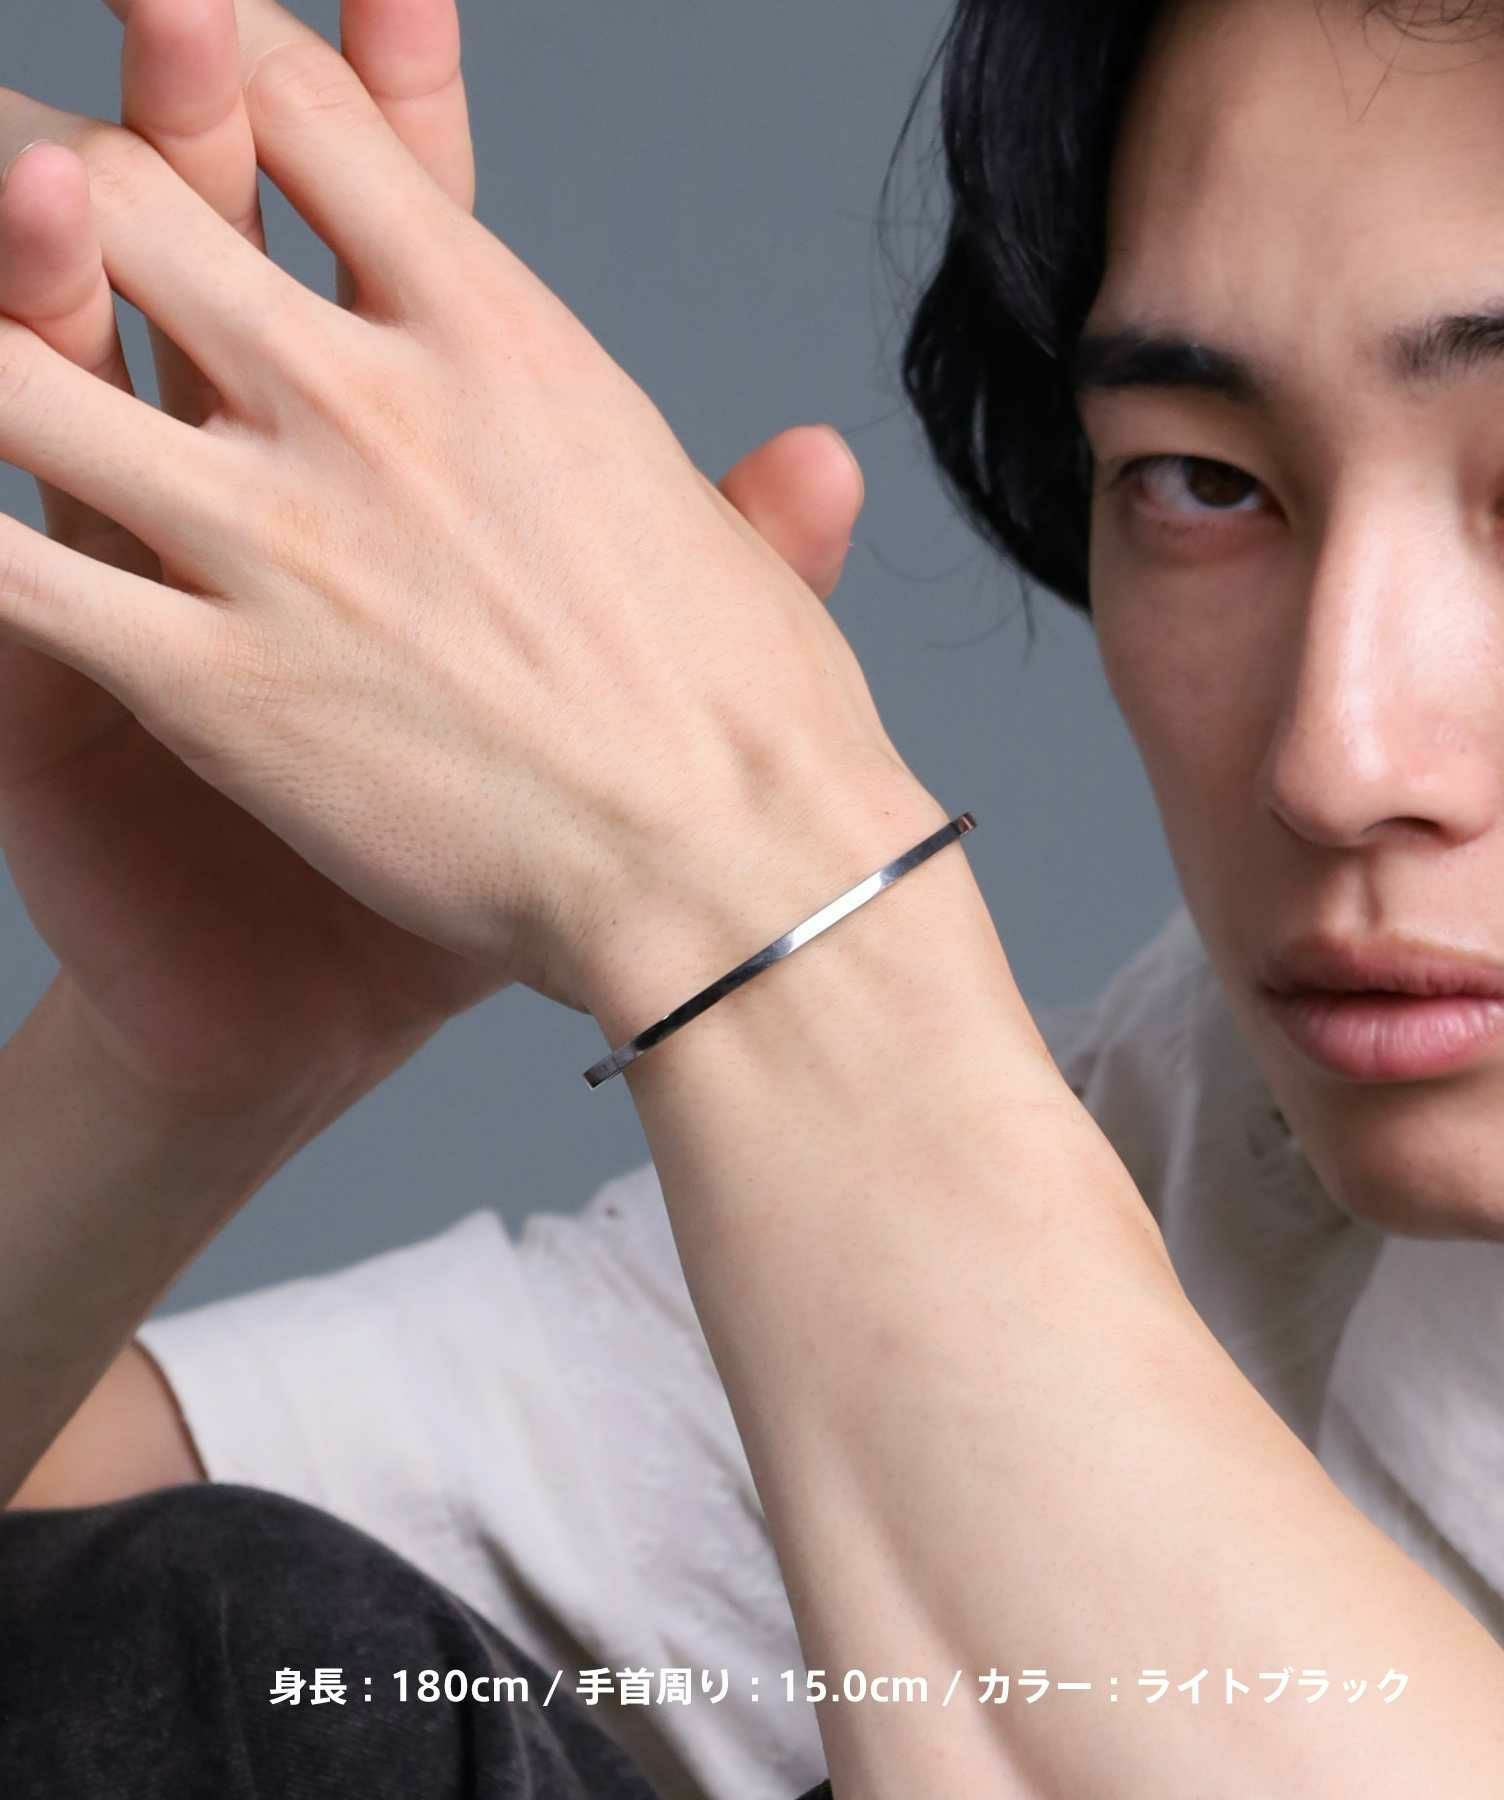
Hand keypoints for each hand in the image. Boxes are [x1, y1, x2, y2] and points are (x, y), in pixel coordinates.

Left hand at [0, 0, 869, 1103]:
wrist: (723, 875)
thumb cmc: (747, 732)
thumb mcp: (750, 572)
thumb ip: (753, 500)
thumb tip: (818, 460)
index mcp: (504, 340)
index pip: (314, 116)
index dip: (223, 63)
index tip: (181, 69)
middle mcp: (371, 404)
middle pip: (138, 191)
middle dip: (43, 158)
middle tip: (3, 176)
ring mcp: (279, 540)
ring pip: (27, 364)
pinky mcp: (218, 687)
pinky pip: (12, 576)